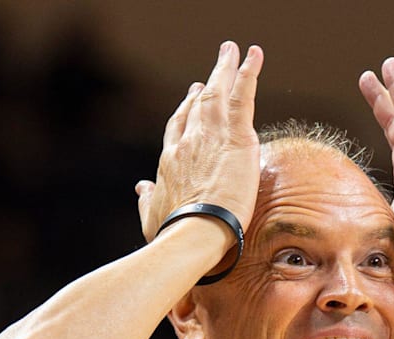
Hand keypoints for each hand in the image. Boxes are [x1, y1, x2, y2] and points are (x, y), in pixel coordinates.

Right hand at [137, 42, 263, 241]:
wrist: (192, 231)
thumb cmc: (173, 232)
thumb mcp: (152, 216)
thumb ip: (147, 199)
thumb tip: (140, 188)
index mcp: (170, 160)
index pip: (178, 127)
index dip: (185, 110)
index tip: (191, 97)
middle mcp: (187, 141)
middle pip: (196, 105)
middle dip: (204, 85)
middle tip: (211, 71)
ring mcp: (210, 135)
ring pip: (218, 93)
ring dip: (225, 68)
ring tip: (231, 50)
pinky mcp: (236, 137)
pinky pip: (243, 96)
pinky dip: (249, 73)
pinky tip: (254, 56)